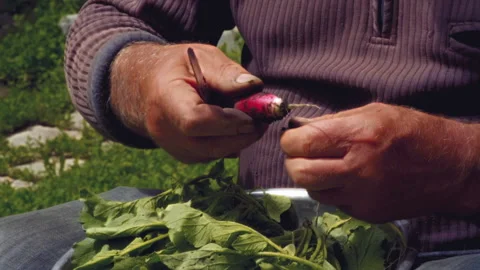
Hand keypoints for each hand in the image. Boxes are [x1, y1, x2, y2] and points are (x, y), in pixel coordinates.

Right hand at [110, 43, 264, 162]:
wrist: (147, 86)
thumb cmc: (177, 68)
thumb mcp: (201, 57)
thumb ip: (226, 73)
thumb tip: (254, 87)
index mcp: (165, 100)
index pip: (196, 121)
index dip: (228, 122)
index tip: (252, 115)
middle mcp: (165, 130)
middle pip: (210, 145)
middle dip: (242, 135)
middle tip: (264, 119)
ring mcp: (173, 147)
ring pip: (215, 153)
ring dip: (239, 140)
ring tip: (252, 119)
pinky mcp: (183, 155)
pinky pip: (213, 155)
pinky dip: (229, 143)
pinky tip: (235, 126)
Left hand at [280, 102, 477, 222]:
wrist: (451, 167)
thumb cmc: (413, 131)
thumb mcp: (373, 112)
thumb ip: (333, 122)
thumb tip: (299, 128)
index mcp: (358, 136)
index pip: (302, 144)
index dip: (290, 141)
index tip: (294, 138)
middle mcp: (358, 169)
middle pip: (299, 173)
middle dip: (293, 161)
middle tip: (302, 154)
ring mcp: (362, 196)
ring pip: (313, 191)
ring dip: (312, 178)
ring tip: (328, 166)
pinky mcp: (367, 213)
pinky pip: (334, 203)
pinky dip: (334, 191)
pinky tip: (349, 179)